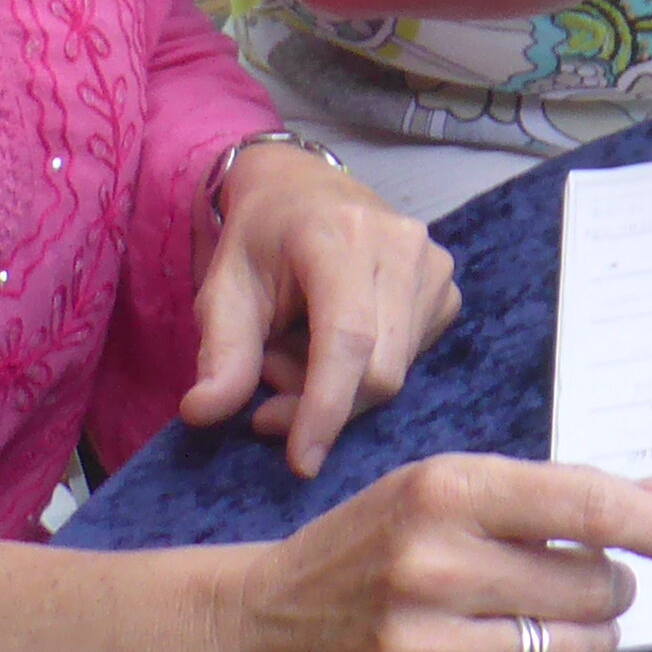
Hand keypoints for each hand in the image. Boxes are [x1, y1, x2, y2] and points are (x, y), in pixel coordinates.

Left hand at [182, 142, 462, 477]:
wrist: (302, 189)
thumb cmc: (258, 239)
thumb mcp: (223, 288)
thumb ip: (220, 353)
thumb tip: (204, 413)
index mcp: (340, 235)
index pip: (346, 338)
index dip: (326, 406)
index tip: (301, 462)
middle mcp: (402, 246)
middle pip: (378, 370)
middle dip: (320, 403)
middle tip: (269, 380)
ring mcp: (434, 266)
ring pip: (396, 373)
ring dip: (339, 387)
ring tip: (296, 350)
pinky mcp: (447, 290)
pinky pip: (410, 363)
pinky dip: (364, 372)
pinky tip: (332, 343)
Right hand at [221, 454, 651, 651]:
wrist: (252, 634)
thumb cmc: (365, 550)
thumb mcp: (444, 493)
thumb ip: (553, 494)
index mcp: (444, 491)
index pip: (581, 502)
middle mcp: (431, 566)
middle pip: (589, 586)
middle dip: (608, 589)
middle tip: (588, 587)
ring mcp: (416, 649)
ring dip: (586, 645)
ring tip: (559, 630)